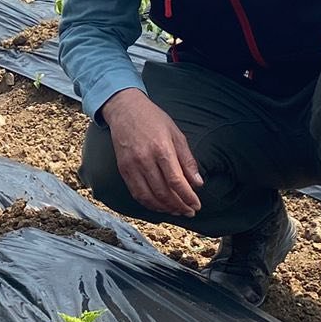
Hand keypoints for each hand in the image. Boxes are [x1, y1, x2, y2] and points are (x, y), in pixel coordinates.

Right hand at [101, 89, 203, 216]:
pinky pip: (136, 193)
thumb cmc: (153, 119)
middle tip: (190, 212)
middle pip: (163, 192)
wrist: (125, 109)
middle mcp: (145, 159)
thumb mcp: (176, 134)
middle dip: (179, 206)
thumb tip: (197, 183)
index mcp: (161, 149)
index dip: (188, 197)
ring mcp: (131, 166)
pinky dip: (148, 204)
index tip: (196, 205)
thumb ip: (187, 160)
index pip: (176, 181)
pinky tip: (159, 206)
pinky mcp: (123, 169)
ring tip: (176, 211)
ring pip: (149, 197)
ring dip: (164, 208)